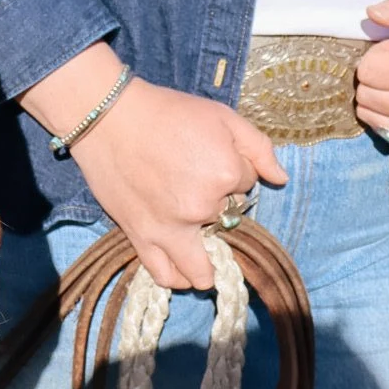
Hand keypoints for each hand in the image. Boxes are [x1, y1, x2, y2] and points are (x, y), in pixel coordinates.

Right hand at [71, 78, 286, 289]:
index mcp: (226, 172)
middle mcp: (202, 206)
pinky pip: (166, 276)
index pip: (248, 183)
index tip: (210, 154)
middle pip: (228, 220)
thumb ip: (257, 146)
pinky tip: (182, 265)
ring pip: (202, 271)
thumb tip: (280, 178)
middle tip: (197, 184)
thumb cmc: (166, 111)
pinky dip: (178, 276)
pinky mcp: (142, 237)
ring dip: (207, 260)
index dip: (233, 167)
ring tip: (199, 240)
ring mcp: (171, 228)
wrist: (109, 115)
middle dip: (219, 205)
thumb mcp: (220, 114)